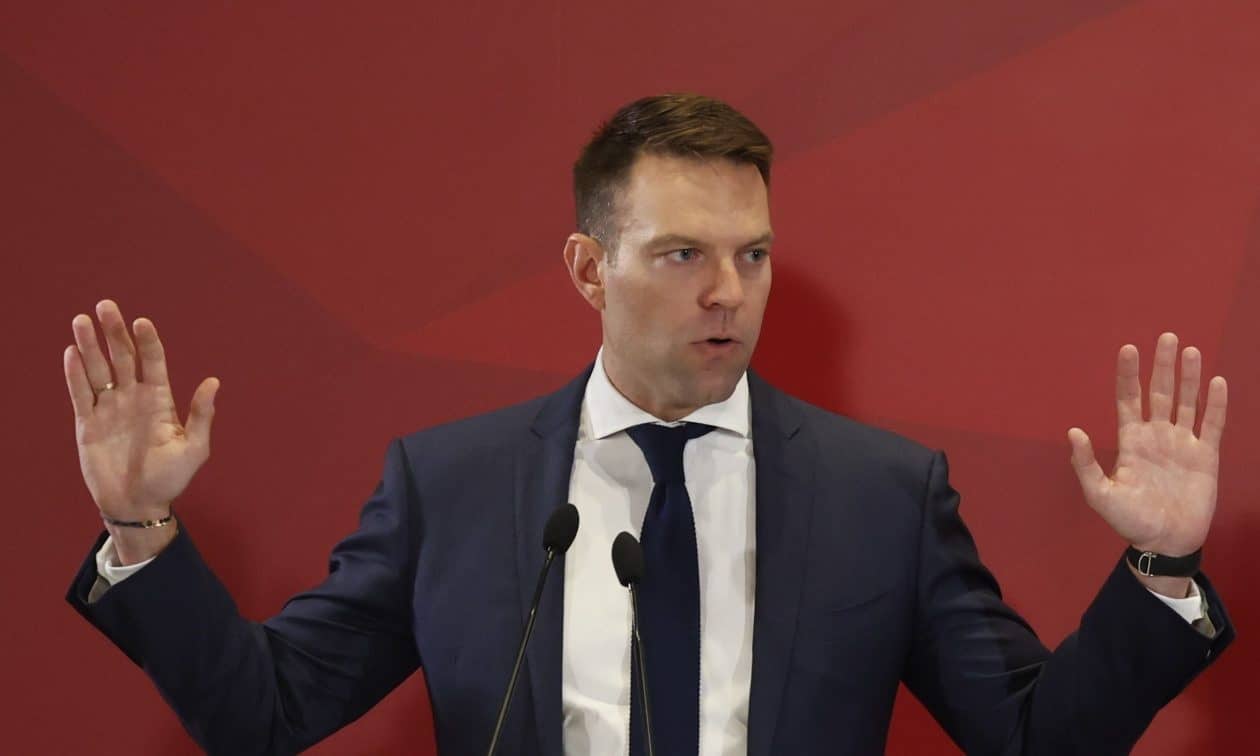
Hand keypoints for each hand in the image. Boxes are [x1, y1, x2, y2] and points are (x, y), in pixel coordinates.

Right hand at [64, 299, 219, 528]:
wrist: (138, 504)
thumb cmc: (170, 478)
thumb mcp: (194, 449)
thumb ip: (201, 415)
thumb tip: (214, 381)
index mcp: (160, 400)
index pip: (153, 362)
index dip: (147, 341)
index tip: (142, 322)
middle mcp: (133, 398)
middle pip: (122, 357)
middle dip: (114, 332)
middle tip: (106, 305)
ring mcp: (109, 408)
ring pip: (98, 369)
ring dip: (90, 345)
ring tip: (81, 320)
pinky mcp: (88, 423)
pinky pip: (80, 393)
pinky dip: (75, 374)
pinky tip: (72, 352)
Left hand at [1068, 333, 1226, 569]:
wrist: (1165, 542)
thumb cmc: (1130, 520)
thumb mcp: (1100, 494)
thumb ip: (1086, 464)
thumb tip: (1073, 431)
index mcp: (1131, 441)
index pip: (1129, 399)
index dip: (1128, 375)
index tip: (1128, 349)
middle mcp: (1157, 436)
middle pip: (1160, 393)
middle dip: (1162, 366)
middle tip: (1167, 337)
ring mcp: (1183, 444)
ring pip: (1186, 402)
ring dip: (1188, 377)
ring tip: (1190, 350)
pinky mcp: (1206, 457)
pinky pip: (1211, 425)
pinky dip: (1214, 405)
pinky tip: (1216, 382)